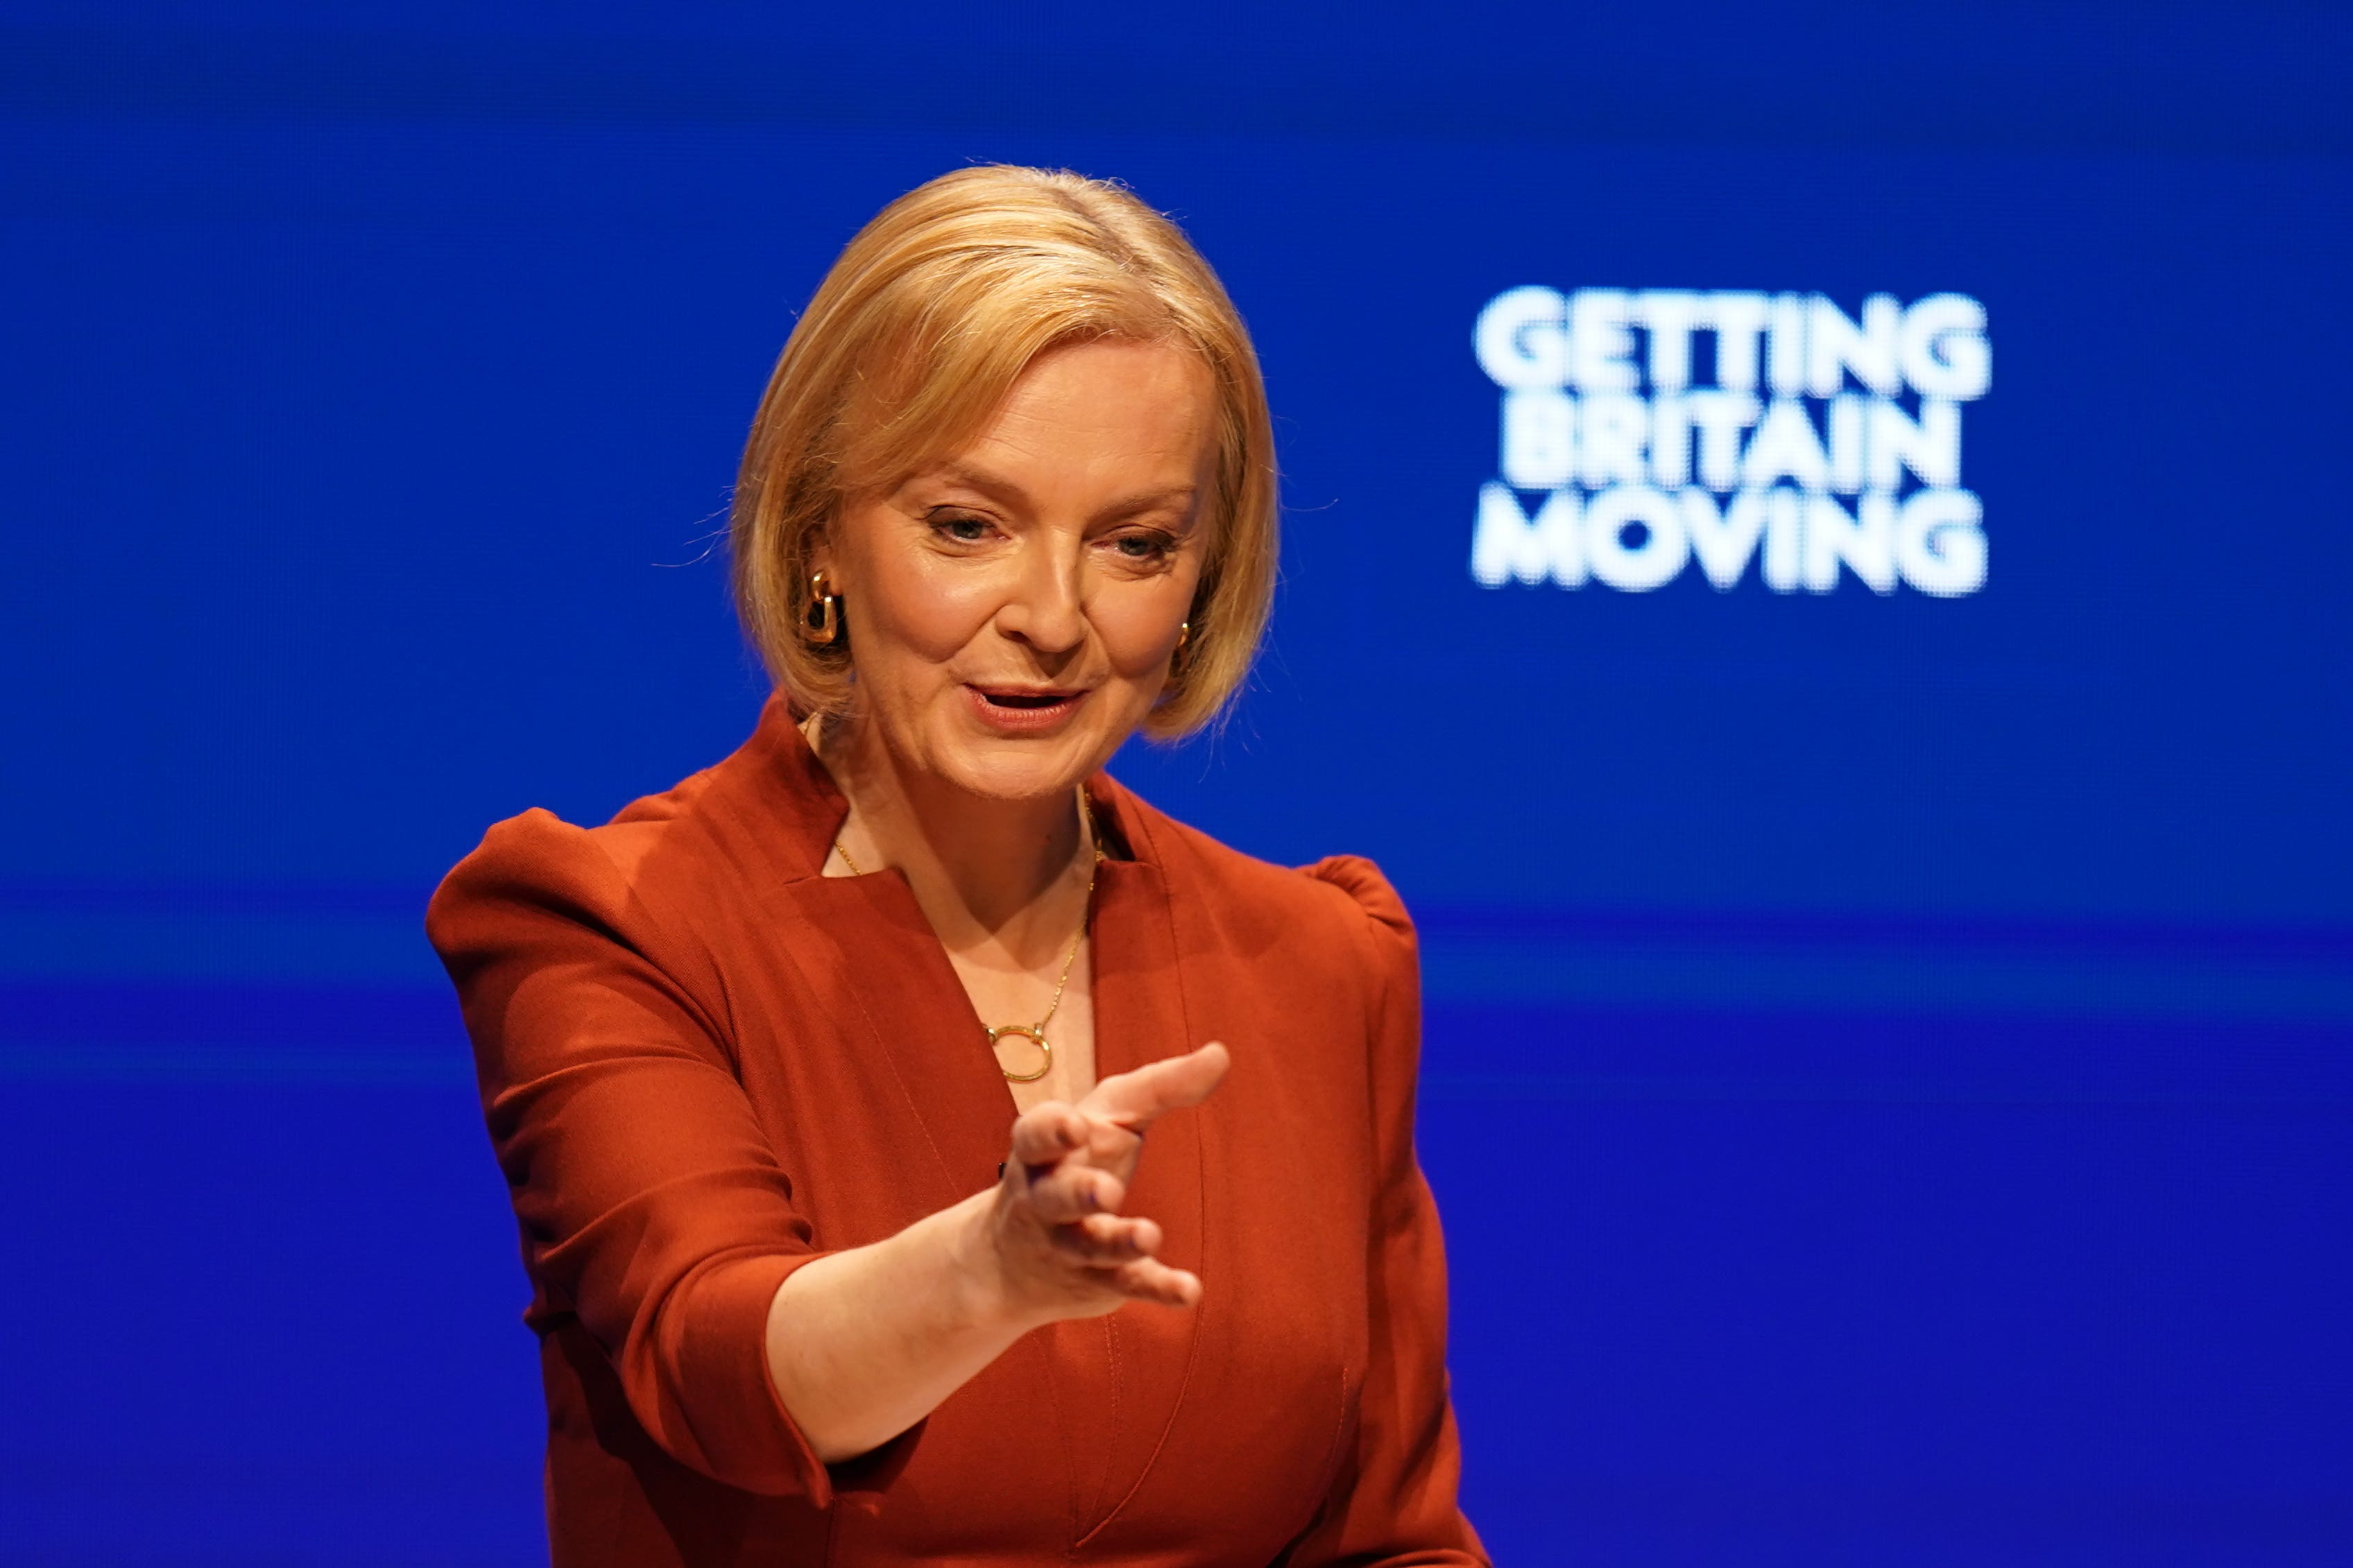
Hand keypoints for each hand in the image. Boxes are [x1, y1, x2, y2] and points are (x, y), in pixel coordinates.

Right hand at [975, 1042, 1229, 1325]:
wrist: (1009, 1263)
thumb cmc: (1073, 1162)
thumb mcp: (1105, 1118)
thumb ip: (1159, 1087)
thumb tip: (1221, 1053)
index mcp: (1041, 1151)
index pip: (1035, 1136)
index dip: (1052, 1131)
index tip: (1075, 1126)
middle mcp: (1046, 1200)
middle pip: (1057, 1197)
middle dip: (1080, 1193)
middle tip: (1107, 1191)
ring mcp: (1068, 1245)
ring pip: (1091, 1245)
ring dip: (1119, 1242)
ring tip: (1149, 1235)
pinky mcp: (1098, 1281)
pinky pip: (1127, 1284)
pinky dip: (1157, 1288)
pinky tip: (1190, 1291)